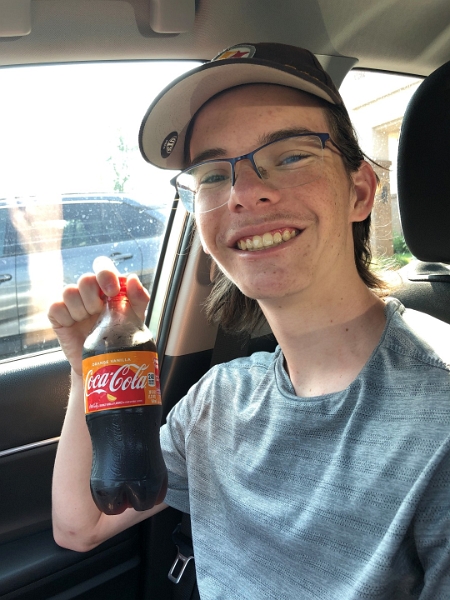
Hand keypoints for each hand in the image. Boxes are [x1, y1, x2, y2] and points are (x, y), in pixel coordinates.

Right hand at [47, 258, 149, 375]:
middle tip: (101, 313)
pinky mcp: (58, 316)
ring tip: (89, 322)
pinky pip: (56, 307)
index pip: (102, 266)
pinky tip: (75, 325)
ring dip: (82, 309)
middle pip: (85, 279)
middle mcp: (88, 292)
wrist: (105, 364)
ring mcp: (72, 303)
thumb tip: (132, 278)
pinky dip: (67, 316)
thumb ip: (138, 298)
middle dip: (94, 298)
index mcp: (107, 287)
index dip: (105, 274)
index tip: (113, 292)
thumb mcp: (135, 319)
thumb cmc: (121, 338)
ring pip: (69, 291)